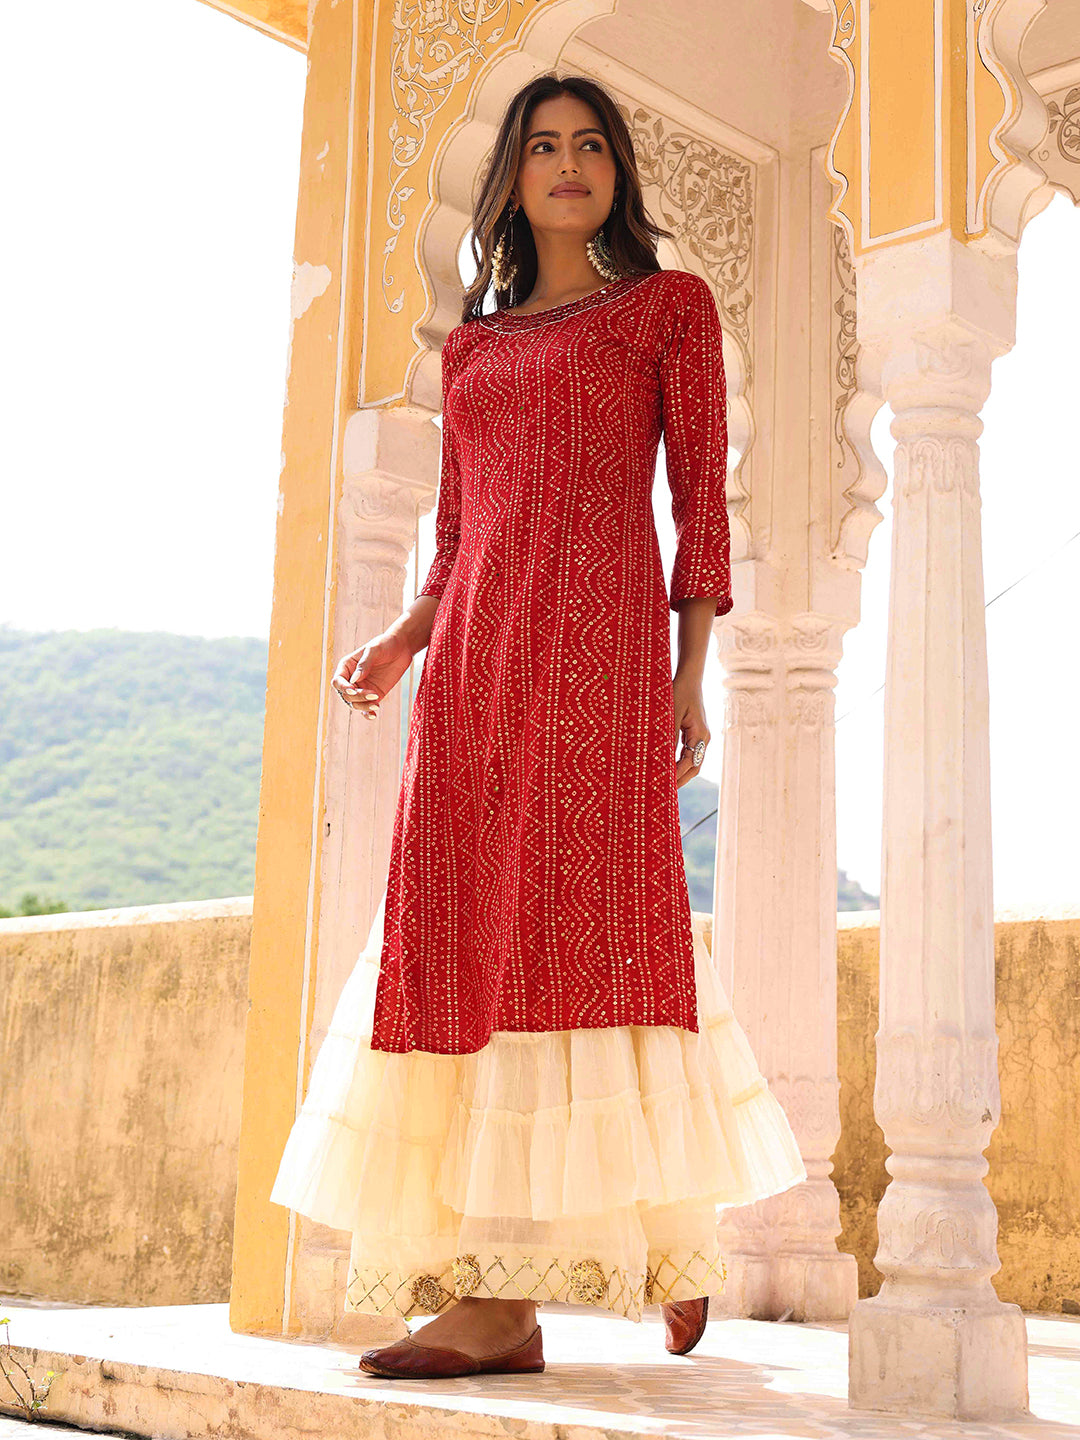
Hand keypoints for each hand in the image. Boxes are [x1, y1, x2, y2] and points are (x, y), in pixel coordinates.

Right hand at [332, 630, 414, 720]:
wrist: (402, 648)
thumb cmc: (385, 644)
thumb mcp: (374, 650)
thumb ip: (364, 664)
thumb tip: (354, 679)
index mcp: (347, 667)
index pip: (338, 682)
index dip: (344, 688)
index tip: (354, 689)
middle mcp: (351, 679)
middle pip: (346, 695)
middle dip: (357, 697)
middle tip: (374, 694)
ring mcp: (362, 688)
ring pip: (355, 704)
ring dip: (363, 706)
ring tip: (376, 704)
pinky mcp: (374, 695)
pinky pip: (366, 708)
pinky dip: (367, 713)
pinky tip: (373, 715)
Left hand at [672, 672, 709, 789]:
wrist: (689, 677)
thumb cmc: (679, 692)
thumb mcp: (671, 713)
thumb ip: (668, 735)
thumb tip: (661, 758)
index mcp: (700, 734)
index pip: (690, 762)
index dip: (677, 775)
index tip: (665, 786)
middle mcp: (704, 738)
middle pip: (694, 767)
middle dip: (680, 780)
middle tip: (665, 793)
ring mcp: (701, 736)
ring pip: (692, 761)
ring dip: (680, 773)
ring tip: (665, 784)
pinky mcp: (695, 732)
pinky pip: (689, 752)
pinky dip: (679, 762)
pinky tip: (667, 767)